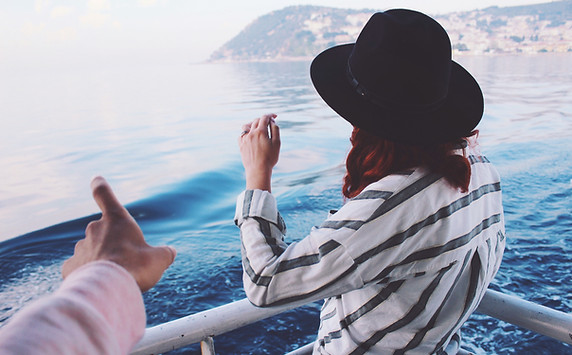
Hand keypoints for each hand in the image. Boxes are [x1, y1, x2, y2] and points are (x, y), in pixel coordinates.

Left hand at [62, 176, 175, 291]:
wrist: (109, 288)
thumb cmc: (136, 267)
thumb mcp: (159, 259)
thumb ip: (164, 253)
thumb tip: (171, 253)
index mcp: (116, 220)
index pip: (104, 194)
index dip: (100, 186)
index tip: (96, 180)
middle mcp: (94, 229)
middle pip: (102, 230)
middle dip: (111, 242)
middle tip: (126, 260)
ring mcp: (80, 247)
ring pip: (90, 249)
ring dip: (100, 258)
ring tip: (114, 276)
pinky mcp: (71, 266)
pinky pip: (78, 267)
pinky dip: (85, 272)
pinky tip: (96, 282)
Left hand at [238, 113, 280, 191]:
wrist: (258, 170)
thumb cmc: (270, 158)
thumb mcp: (277, 143)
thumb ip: (275, 129)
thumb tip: (271, 122)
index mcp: (260, 131)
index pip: (264, 118)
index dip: (270, 115)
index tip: (275, 116)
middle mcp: (251, 133)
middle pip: (256, 120)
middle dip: (263, 120)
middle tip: (269, 123)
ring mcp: (244, 139)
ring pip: (247, 126)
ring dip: (253, 124)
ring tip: (258, 127)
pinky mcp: (241, 145)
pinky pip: (242, 134)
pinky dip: (247, 132)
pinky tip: (251, 136)